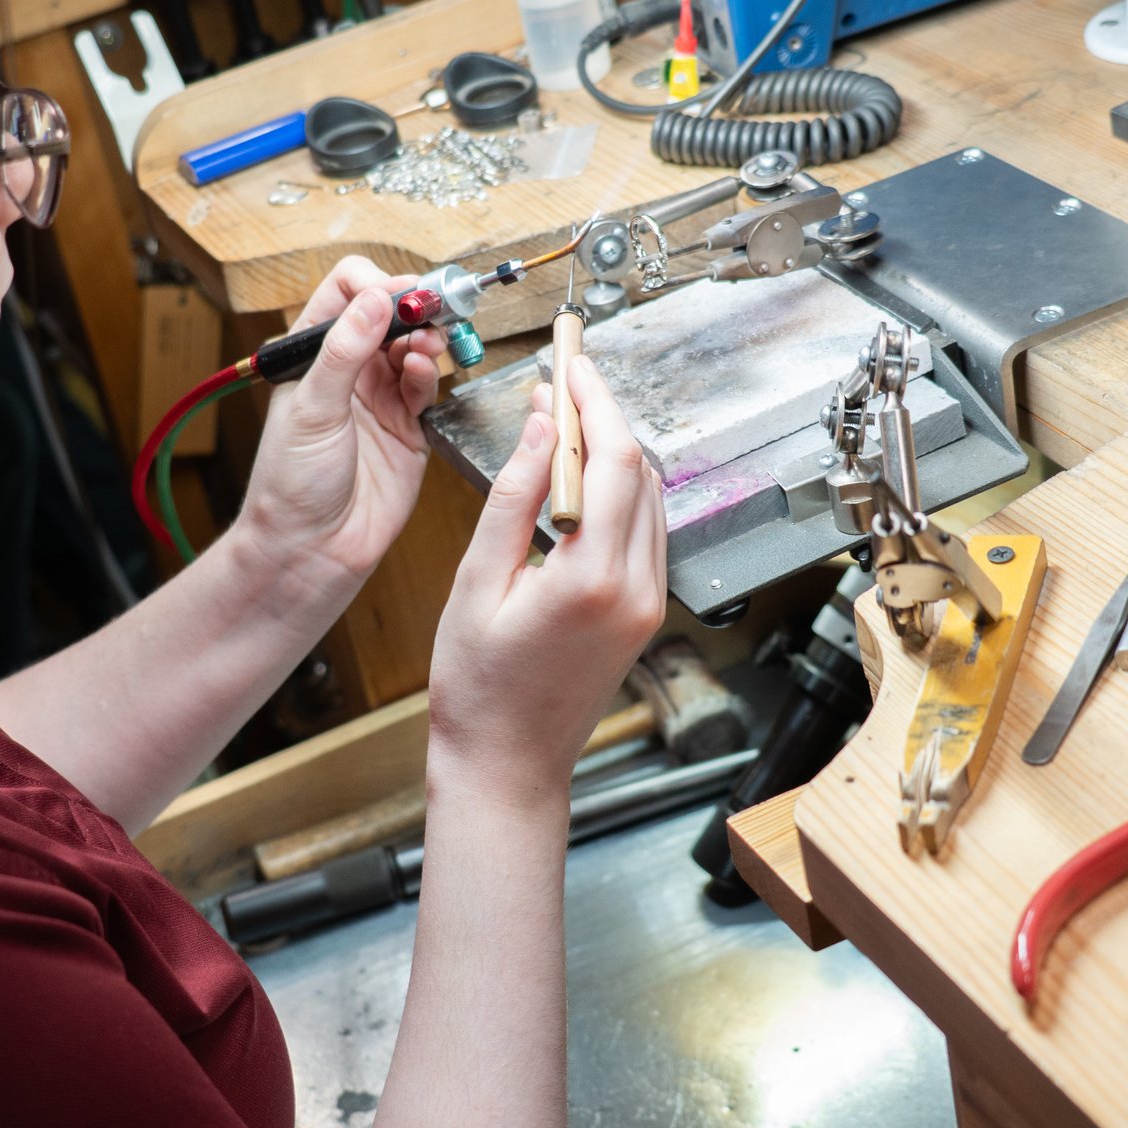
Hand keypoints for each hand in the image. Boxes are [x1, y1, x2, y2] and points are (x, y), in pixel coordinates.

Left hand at [236, 257, 445, 587]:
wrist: (312, 548)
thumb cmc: (291, 484)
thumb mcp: (311, 409)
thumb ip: (343, 351)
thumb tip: (373, 299)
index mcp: (311, 354)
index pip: (346, 292)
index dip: (375, 285)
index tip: (397, 295)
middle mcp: (347, 370)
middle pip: (389, 313)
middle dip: (412, 306)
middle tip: (431, 310)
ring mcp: (380, 397)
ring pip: (414, 345)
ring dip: (425, 337)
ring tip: (425, 347)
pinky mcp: (408, 426)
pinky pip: (427, 385)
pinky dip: (431, 372)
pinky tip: (425, 372)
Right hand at [425, 355, 667, 807]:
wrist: (507, 766)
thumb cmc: (480, 690)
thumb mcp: (477, 583)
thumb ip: (514, 497)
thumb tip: (543, 428)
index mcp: (594, 579)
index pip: (615, 460)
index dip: (595, 400)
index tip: (572, 360)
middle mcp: (637, 589)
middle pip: (641, 470)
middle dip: (605, 415)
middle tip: (566, 374)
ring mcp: (649, 603)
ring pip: (650, 497)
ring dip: (614, 449)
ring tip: (566, 415)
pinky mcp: (645, 613)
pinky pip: (645, 530)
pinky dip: (619, 489)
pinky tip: (580, 474)